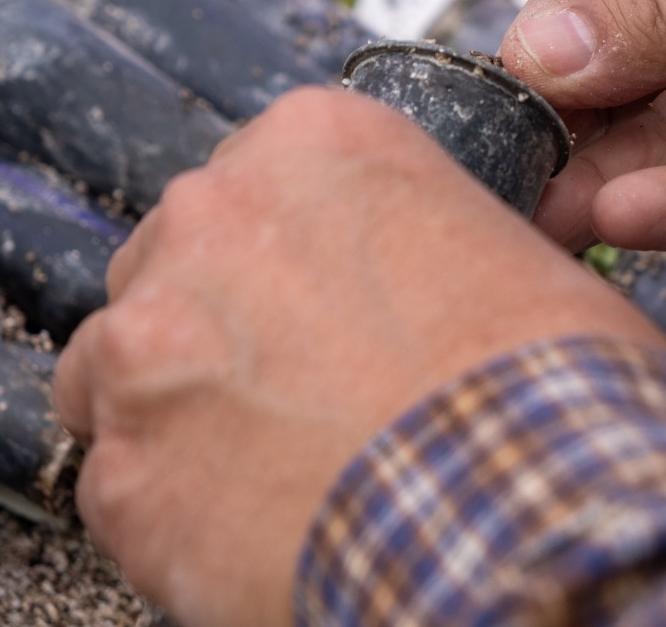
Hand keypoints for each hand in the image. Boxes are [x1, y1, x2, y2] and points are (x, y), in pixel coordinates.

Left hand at [52, 87, 665, 626]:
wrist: (524, 519)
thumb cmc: (544, 392)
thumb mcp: (517, 255)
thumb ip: (432, 238)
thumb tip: (430, 276)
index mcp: (315, 146)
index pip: (265, 168)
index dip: (302, 243)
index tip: (327, 288)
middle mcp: (212, 221)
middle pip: (182, 255)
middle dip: (230, 314)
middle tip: (306, 376)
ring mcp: (148, 344)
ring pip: (125, 360)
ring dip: (184, 399)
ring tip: (271, 455)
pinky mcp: (121, 469)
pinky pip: (123, 476)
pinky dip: (176, 500)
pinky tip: (255, 517)